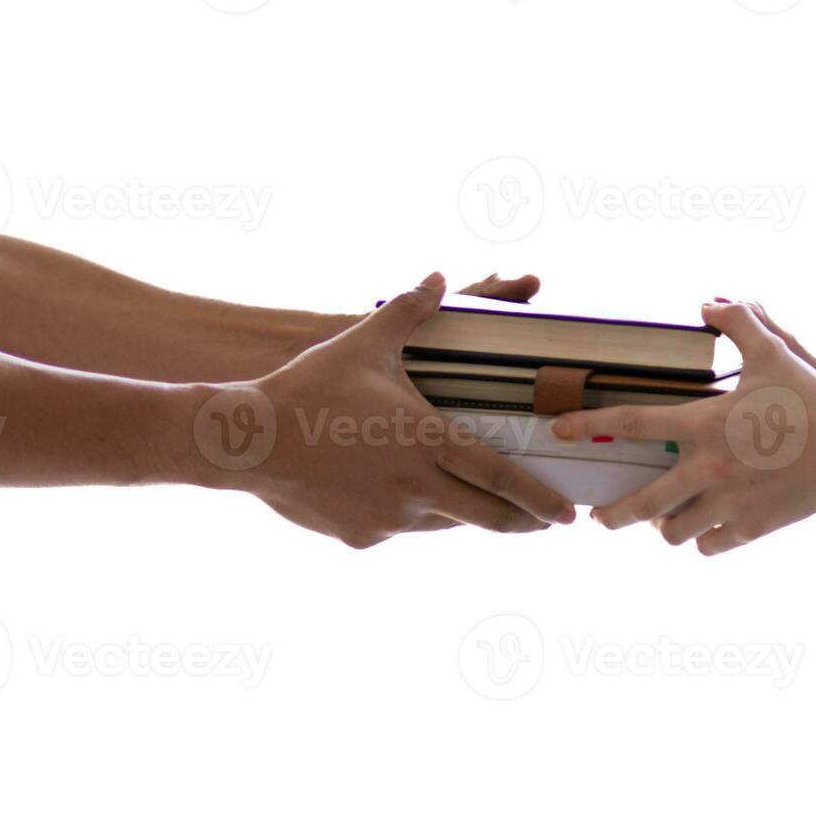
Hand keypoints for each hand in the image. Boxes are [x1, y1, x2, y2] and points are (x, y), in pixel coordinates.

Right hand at [206, 273, 575, 547]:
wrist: (248, 441)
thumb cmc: (310, 388)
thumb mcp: (365, 344)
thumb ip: (409, 311)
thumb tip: (437, 277)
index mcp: (429, 442)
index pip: (502, 479)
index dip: (539, 500)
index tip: (566, 515)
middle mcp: (418, 489)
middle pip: (486, 518)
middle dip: (522, 523)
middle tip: (543, 523)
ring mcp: (390, 520)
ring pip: (444, 524)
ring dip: (462, 515)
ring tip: (474, 503)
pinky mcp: (362, 537)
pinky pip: (397, 528)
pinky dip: (406, 515)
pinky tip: (392, 495)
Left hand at [551, 300, 815, 555]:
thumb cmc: (811, 402)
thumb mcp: (776, 353)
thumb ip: (740, 323)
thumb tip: (710, 302)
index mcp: (702, 426)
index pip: (632, 423)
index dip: (591, 425)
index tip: (560, 430)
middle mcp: (706, 469)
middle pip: (641, 502)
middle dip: (613, 514)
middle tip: (601, 515)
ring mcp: (726, 504)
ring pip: (673, 531)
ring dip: (664, 526)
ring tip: (664, 519)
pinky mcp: (750, 529)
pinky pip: (710, 545)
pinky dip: (703, 540)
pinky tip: (706, 531)